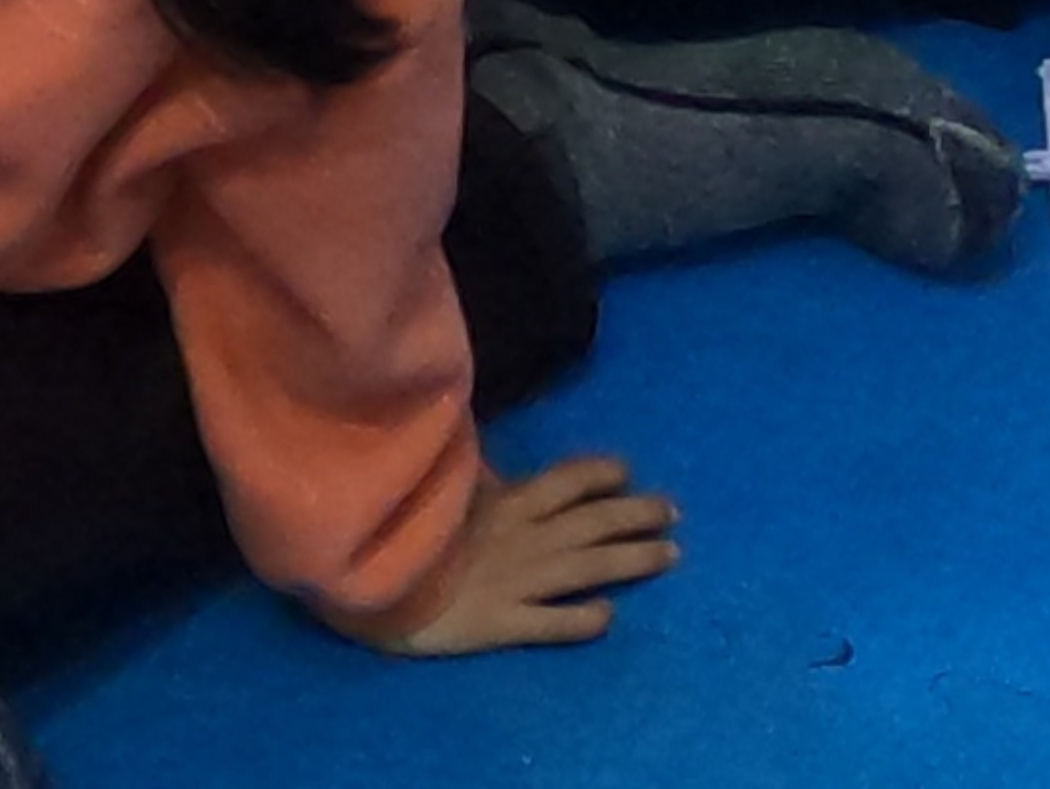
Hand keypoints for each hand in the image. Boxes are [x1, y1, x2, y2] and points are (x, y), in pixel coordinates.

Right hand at [341, 458, 680, 655]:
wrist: (376, 577)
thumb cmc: (407, 523)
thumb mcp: (445, 484)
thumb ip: (473, 467)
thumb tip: (476, 426)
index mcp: (510, 499)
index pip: (568, 480)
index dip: (600, 474)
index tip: (628, 472)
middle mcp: (526, 537)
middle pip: (593, 521)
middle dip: (636, 514)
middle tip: (673, 513)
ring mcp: (519, 581)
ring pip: (588, 567)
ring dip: (631, 560)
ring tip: (669, 556)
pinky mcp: (503, 623)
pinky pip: (551, 622)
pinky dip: (581, 619)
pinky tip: (607, 616)